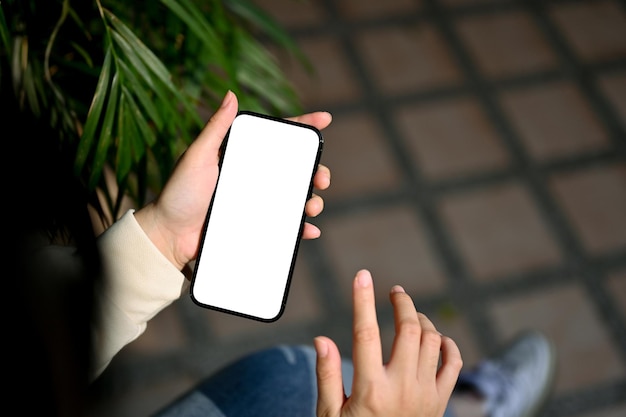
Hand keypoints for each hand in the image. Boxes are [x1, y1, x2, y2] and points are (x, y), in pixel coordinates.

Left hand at [134, 91, 332, 270]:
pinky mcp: (256, 225)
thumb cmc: (178, 193)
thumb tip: (230, 93)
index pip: (278, 138)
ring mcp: (257, 202)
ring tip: (312, 206)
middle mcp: (253, 177)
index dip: (303, 126)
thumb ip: (215, 128)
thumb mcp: (197, 157)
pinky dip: (301, 227)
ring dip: (312, 200)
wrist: (169, 235)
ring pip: (295, 197)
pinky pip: (285, 225)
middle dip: (317, 170)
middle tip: (322, 179)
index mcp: (242, 156)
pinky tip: (309, 229)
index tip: (325, 119)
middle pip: (295, 169)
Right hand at [314, 270, 462, 416]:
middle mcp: (401, 388)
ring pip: (434, 341)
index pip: (365, 332)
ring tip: (410, 316)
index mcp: (370, 389)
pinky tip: (437, 338)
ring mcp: (425, 395)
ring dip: (423, 321)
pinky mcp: (440, 403)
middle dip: (403, 303)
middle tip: (395, 292)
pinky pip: (454, 365)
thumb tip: (321, 339)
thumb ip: (326, 376)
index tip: (362, 275)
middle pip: (409, 329)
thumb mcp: (329, 415)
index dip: (362, 299)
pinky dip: (449, 345)